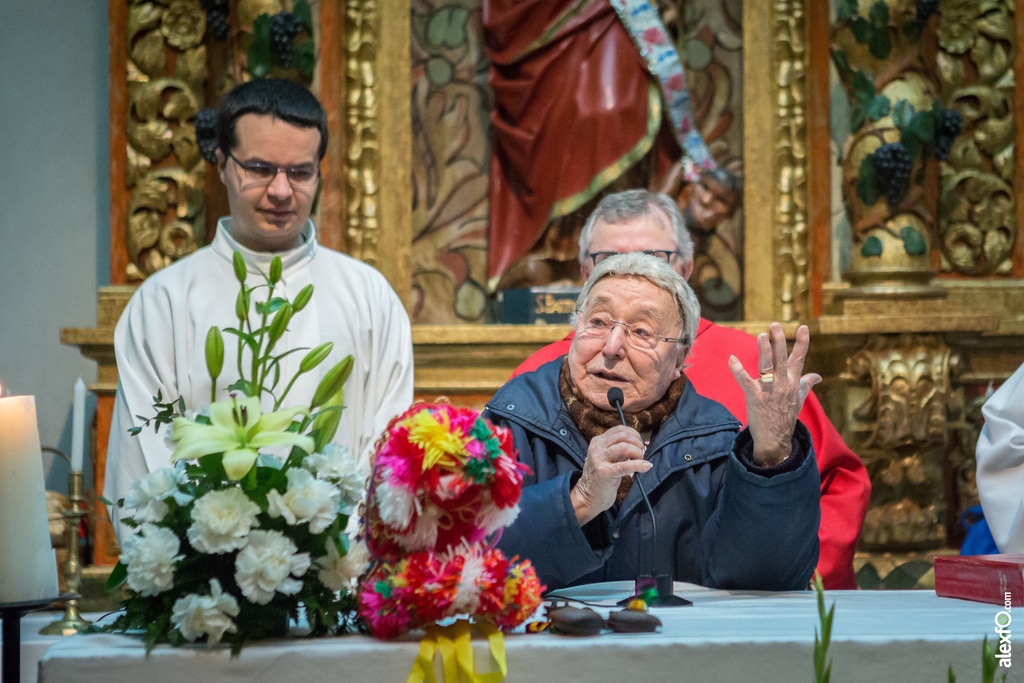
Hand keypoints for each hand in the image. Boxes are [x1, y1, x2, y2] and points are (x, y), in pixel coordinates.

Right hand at [570, 425, 651, 524]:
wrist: (587, 496)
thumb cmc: (601, 478)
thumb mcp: (607, 458)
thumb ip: (619, 449)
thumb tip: (641, 444)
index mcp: (598, 442)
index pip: (620, 429)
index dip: (634, 435)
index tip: (640, 444)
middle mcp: (597, 447)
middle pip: (623, 436)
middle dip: (637, 443)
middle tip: (642, 454)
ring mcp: (599, 459)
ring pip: (625, 447)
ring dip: (638, 453)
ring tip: (642, 461)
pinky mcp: (604, 473)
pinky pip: (625, 465)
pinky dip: (638, 465)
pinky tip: (646, 467)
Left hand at [728, 323, 820, 465]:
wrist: (776, 440)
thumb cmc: (786, 417)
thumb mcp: (799, 399)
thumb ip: (806, 384)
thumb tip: (818, 376)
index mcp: (793, 382)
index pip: (799, 359)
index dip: (801, 343)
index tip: (803, 327)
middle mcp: (783, 384)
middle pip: (782, 359)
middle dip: (779, 341)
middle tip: (775, 325)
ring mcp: (769, 391)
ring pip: (767, 367)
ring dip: (764, 351)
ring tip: (761, 335)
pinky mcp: (755, 398)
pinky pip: (746, 382)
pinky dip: (738, 370)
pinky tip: (732, 359)